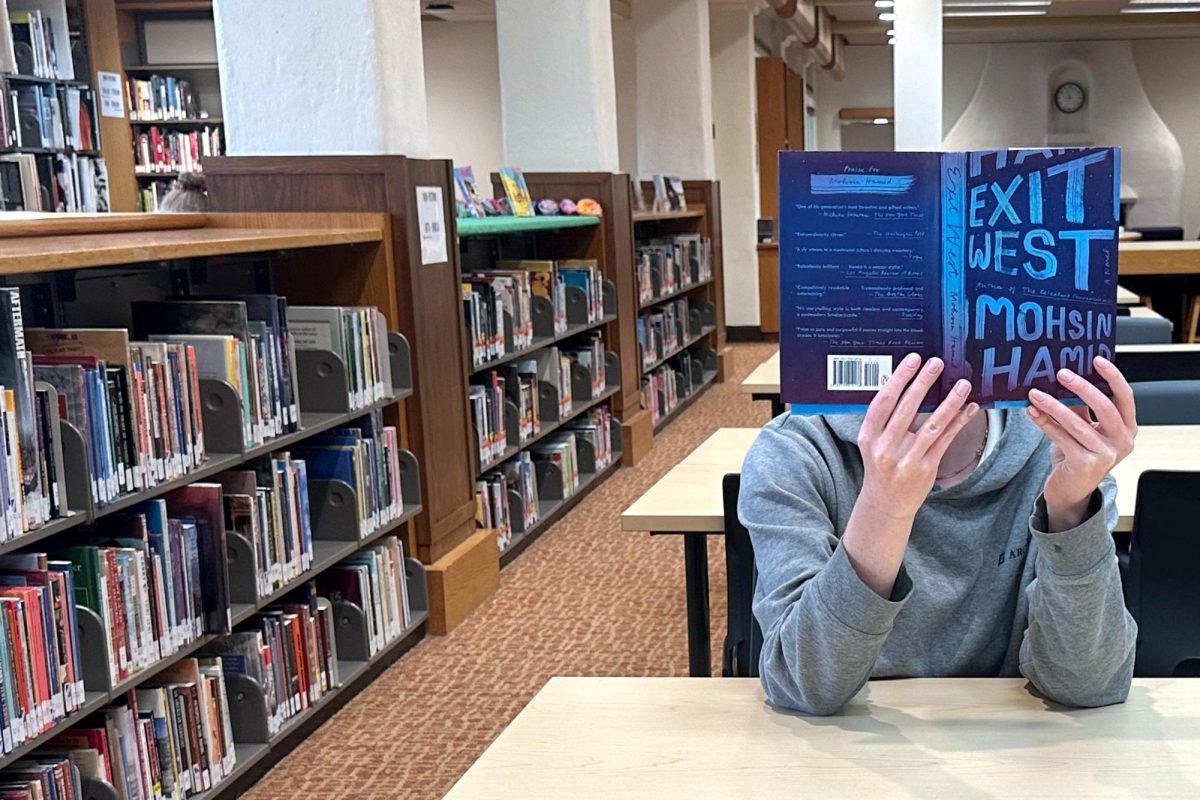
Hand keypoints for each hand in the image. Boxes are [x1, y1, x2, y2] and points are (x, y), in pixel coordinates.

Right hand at [857, 353, 979, 520]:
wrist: (886, 503)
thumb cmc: (881, 467)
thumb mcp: (872, 443)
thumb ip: (884, 420)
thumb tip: (905, 384)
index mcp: (868, 437)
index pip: (882, 403)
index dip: (898, 380)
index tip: (912, 360)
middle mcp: (885, 448)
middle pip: (906, 410)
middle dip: (923, 383)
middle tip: (936, 363)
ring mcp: (906, 460)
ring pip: (931, 425)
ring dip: (949, 402)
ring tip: (962, 384)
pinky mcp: (926, 469)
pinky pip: (945, 441)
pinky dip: (958, 422)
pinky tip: (969, 409)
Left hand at [1025, 356, 1136, 531]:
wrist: (1070, 490)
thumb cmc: (1077, 454)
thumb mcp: (1084, 428)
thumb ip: (1081, 407)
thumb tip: (1064, 378)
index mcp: (1126, 428)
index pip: (1125, 397)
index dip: (1113, 377)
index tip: (1096, 360)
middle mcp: (1122, 441)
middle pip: (1105, 407)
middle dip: (1081, 387)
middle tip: (1061, 373)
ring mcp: (1105, 455)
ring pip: (1077, 423)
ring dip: (1053, 405)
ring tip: (1035, 393)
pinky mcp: (1085, 464)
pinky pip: (1062, 437)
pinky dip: (1045, 423)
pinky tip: (1032, 411)